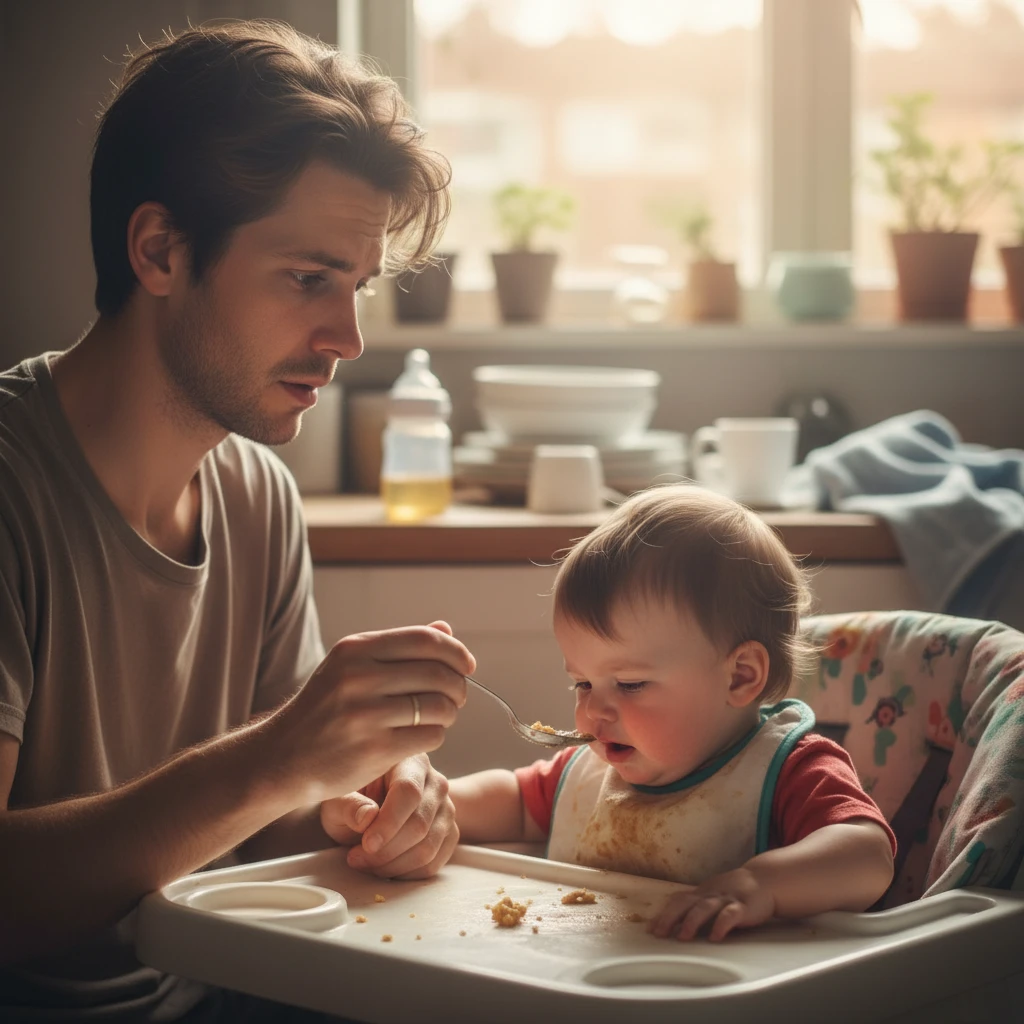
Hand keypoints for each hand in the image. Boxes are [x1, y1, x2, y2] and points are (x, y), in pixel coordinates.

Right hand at [265, 620, 472, 804]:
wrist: (283, 757)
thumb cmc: (326, 708)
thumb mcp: (351, 667)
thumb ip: (399, 647)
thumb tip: (445, 630)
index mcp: (355, 649)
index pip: (425, 640)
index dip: (456, 652)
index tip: (468, 665)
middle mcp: (359, 677)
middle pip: (438, 674)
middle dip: (458, 686)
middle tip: (456, 697)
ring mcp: (366, 715)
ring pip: (439, 706)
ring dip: (449, 713)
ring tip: (440, 716)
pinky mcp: (374, 749)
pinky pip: (430, 736)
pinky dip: (436, 735)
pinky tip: (424, 735)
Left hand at [319, 754, 458, 878]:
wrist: (372, 809)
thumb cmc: (354, 799)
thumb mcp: (339, 798)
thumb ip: (348, 805)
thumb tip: (367, 817)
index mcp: (410, 761)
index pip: (409, 791)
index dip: (389, 822)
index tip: (367, 844)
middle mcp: (436, 782)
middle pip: (419, 824)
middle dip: (385, 850)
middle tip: (355, 857)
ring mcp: (446, 809)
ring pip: (427, 848)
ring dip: (392, 865)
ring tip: (366, 862)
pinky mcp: (449, 834)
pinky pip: (433, 864)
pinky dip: (404, 874)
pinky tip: (384, 867)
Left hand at [648, 867, 775, 941]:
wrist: (764, 880)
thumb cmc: (734, 892)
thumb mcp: (712, 896)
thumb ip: (695, 906)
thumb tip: (671, 922)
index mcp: (701, 893)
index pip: (678, 901)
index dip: (664, 914)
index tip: (651, 929)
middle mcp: (710, 894)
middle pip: (686, 902)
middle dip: (670, 917)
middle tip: (659, 933)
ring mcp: (726, 899)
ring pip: (705, 907)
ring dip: (692, 921)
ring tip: (683, 937)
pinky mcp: (743, 906)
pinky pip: (731, 914)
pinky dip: (721, 925)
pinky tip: (715, 936)